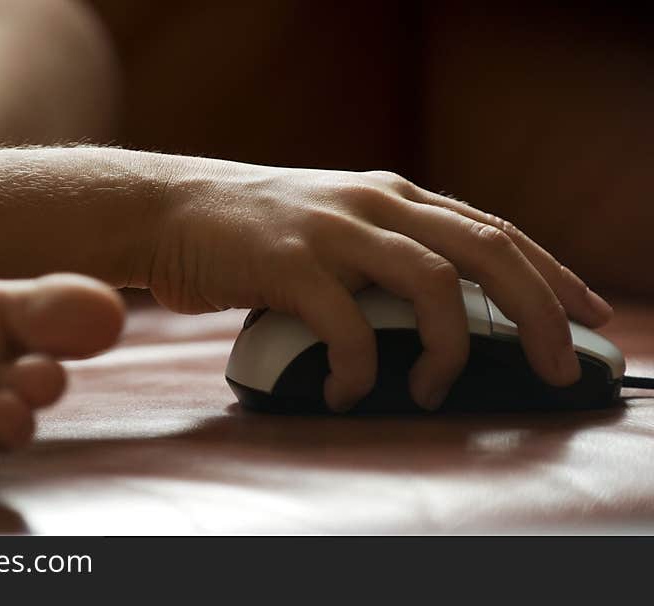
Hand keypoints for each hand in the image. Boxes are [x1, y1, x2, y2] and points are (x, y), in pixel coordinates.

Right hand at [145, 158, 613, 410]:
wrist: (168, 209)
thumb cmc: (250, 229)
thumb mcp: (331, 222)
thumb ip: (381, 249)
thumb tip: (433, 308)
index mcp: (391, 194)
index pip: (493, 229)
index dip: (550, 272)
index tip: (586, 314)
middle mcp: (374, 202)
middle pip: (486, 251)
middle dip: (536, 313)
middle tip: (556, 366)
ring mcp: (333, 229)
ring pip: (433, 283)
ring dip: (450, 348)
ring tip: (436, 390)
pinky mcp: (289, 262)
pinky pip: (350, 326)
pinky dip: (361, 369)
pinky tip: (350, 391)